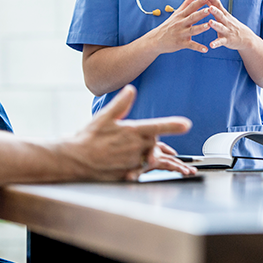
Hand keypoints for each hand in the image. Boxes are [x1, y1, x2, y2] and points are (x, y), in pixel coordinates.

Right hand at [68, 85, 192, 180]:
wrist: (75, 160)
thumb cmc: (88, 137)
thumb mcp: (104, 117)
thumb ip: (120, 104)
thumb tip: (131, 89)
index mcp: (131, 132)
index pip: (156, 126)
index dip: (173, 125)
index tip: (187, 124)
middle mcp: (135, 148)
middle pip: (154, 142)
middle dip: (152, 138)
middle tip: (140, 136)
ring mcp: (133, 162)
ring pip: (151, 157)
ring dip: (151, 154)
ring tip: (140, 153)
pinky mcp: (129, 174)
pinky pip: (143, 170)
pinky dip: (143, 166)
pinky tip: (133, 163)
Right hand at [152, 0, 211, 53]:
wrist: (156, 40)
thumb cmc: (167, 26)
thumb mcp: (176, 14)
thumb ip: (185, 4)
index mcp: (180, 16)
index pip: (191, 7)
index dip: (199, 2)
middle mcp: (180, 23)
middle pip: (192, 17)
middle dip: (201, 13)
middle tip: (210, 9)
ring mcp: (181, 34)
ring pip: (192, 30)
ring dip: (200, 28)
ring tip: (209, 25)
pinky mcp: (181, 43)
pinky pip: (191, 45)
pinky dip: (198, 47)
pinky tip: (205, 49)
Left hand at [203, 0, 252, 50]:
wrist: (246, 38)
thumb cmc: (231, 24)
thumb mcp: (223, 13)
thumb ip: (212, 3)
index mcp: (224, 15)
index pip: (218, 5)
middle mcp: (226, 22)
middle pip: (220, 15)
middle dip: (215, 11)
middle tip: (209, 7)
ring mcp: (227, 31)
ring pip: (221, 28)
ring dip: (216, 25)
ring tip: (210, 23)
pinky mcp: (227, 40)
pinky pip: (221, 42)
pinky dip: (216, 43)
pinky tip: (211, 45)